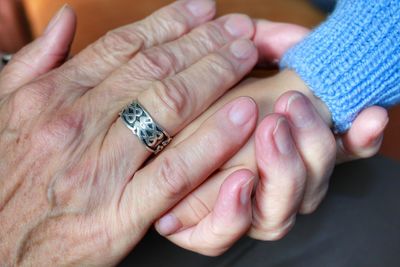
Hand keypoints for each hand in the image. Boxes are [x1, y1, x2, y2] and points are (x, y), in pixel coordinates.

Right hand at [0, 1, 261, 264]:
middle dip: (204, 41)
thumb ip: (36, 62)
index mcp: (51, 97)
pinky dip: (213, 139)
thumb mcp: (4, 112)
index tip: (203, 9)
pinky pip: (176, 169)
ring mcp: (100, 167)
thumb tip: (65, 19)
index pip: (123, 46)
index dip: (170, 22)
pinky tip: (243, 114)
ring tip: (246, 54)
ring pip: (170, 107)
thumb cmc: (5, 181)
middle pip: (155, 69)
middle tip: (238, 27)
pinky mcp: (120, 213)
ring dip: (216, 74)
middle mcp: (76, 123)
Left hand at [154, 20, 387, 253]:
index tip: (370, 114)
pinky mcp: (205, 227)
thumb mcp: (236, 67)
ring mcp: (243, 209)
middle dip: (311, 144)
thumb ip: (270, 49)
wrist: (158, 125)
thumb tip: (300, 37)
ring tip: (272, 130)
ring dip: (282, 172)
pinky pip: (223, 235)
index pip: (338, 154)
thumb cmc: (203, 97)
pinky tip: (238, 182)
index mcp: (291, 153)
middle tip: (293, 105)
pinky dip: (232, 213)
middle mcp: (274, 186)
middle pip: (310, 185)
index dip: (360, 139)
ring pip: (278, 213)